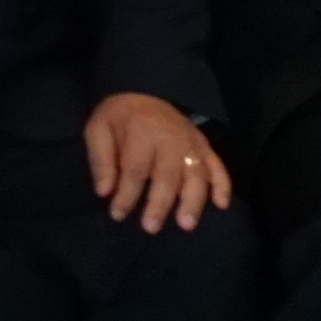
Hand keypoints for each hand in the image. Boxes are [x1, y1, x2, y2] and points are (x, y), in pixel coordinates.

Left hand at [81, 91, 230, 231]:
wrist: (143, 91)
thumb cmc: (118, 117)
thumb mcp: (98, 129)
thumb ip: (101, 160)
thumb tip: (104, 192)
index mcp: (142, 131)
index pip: (135, 169)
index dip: (126, 194)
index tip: (117, 215)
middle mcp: (172, 137)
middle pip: (168, 175)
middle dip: (159, 203)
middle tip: (151, 228)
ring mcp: (192, 142)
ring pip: (196, 174)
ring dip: (193, 200)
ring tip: (186, 224)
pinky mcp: (205, 146)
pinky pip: (218, 166)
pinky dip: (222, 185)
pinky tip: (221, 205)